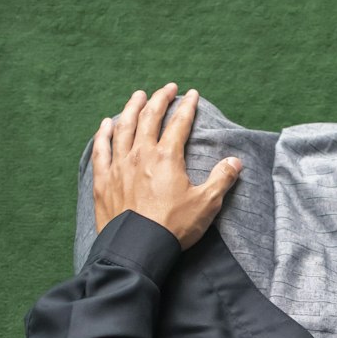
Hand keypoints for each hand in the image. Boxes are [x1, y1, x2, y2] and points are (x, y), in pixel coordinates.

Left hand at [93, 83, 242, 250]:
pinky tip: (106, 124)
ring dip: (131, 108)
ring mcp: (119, 166)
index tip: (191, 94)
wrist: (138, 249)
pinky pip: (101, 150)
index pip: (179, 123)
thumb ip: (221, 179)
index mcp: (166, 157)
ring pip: (123, 128)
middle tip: (167, 89)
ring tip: (137, 96)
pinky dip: (103, 134)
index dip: (187, 107)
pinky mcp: (103, 180)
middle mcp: (141, 154)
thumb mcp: (206, 205)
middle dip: (159, 99)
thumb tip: (235, 162)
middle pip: (149, 118)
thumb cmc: (173, 228)